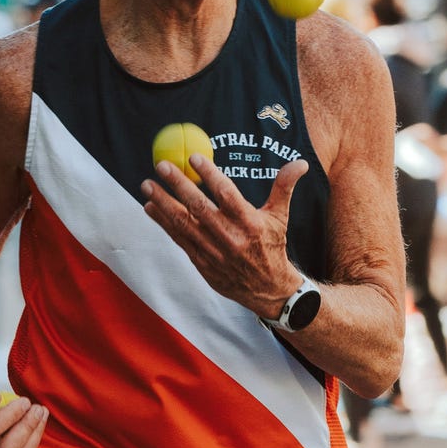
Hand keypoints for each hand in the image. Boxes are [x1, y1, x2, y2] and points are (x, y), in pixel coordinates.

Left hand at [141, 154, 306, 319]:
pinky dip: (163, 223)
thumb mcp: (280, 217)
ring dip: (163, 203)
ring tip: (147, 185)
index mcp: (250, 223)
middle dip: (178, 185)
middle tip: (162, 166)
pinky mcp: (202, 263)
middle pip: (199, 207)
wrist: (267, 289)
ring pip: (184, 224)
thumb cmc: (272, 246)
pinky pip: (179, 239)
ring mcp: (213, 252)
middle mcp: (230, 237)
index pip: (227, 194)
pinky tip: (150, 208)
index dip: (210, 175)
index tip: (194, 157)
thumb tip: (299, 162)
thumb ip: (284, 187)